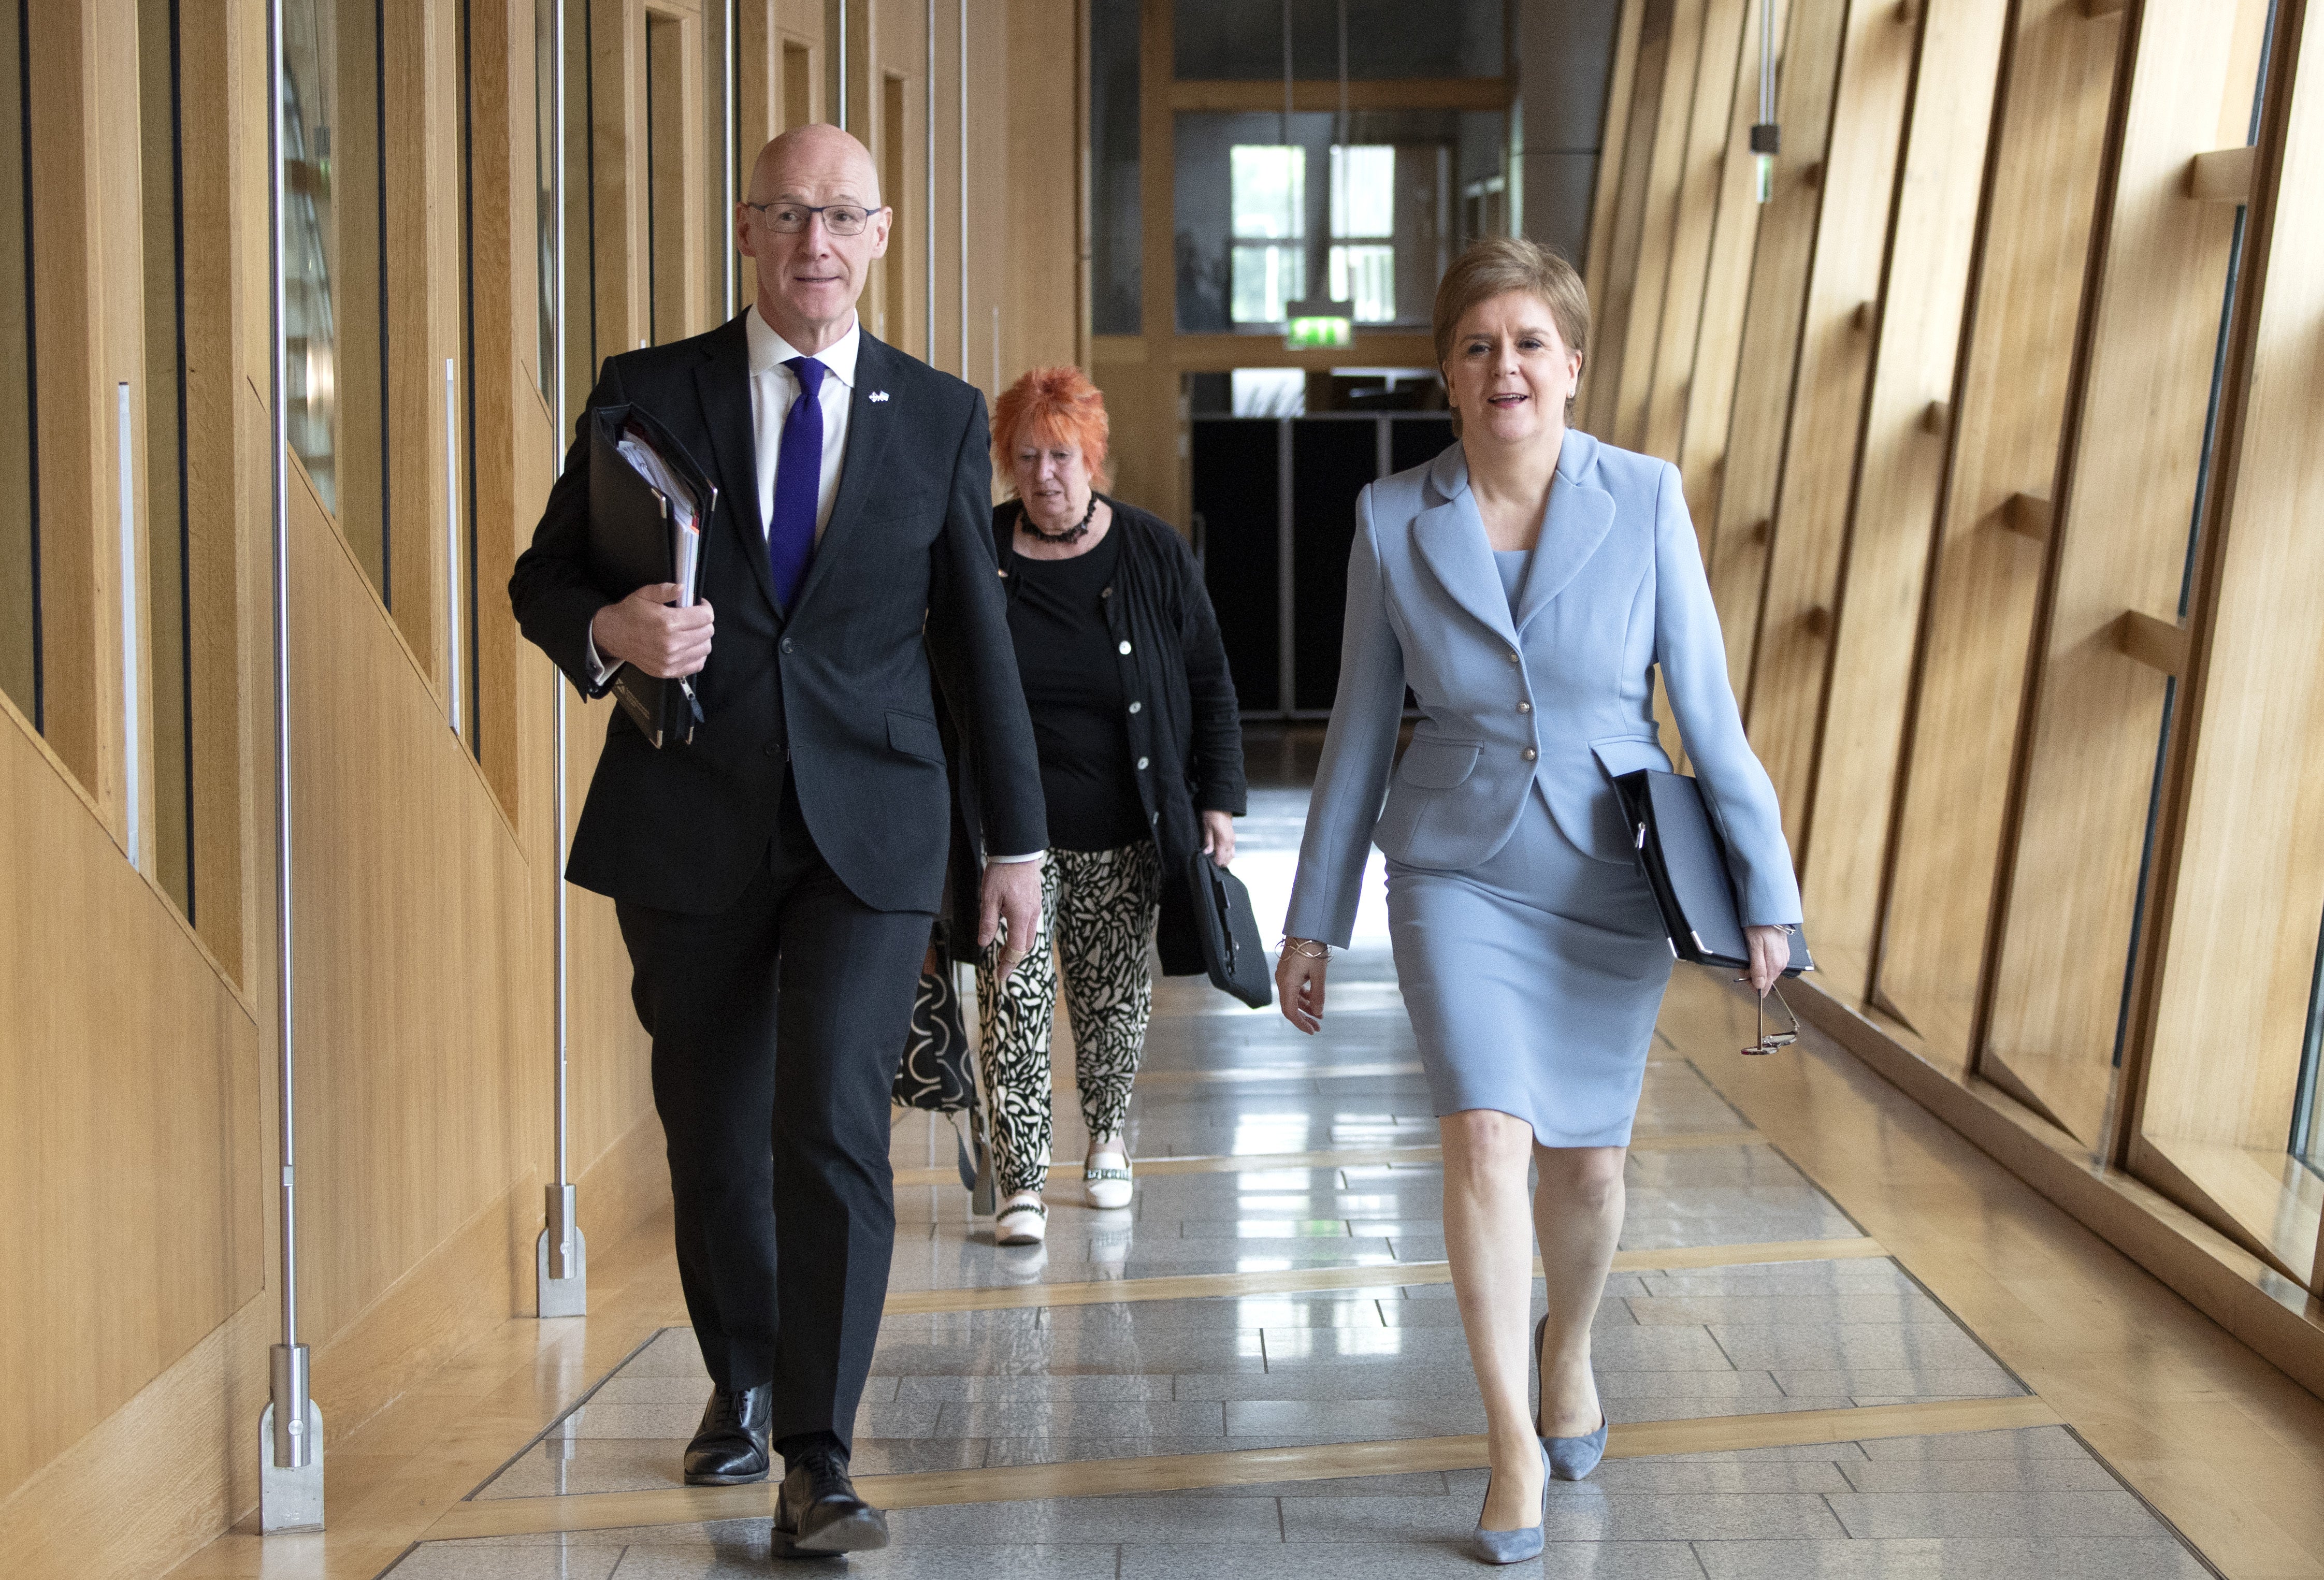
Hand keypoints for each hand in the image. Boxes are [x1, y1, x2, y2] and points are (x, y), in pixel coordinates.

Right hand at [591, 583, 713, 678]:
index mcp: (668, 623)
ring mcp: (670, 660)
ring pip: (705, 648)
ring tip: (692, 631)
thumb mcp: (644, 594)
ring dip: (702, 638)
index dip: (705, 608)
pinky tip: (689, 646)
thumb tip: (682, 588)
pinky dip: (697, 655)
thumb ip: (665, 590)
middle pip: (707, 632)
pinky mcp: (668, 671)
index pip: (705, 617)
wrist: (613, 635)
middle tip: (695, 617)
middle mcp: (671, 644)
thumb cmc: (630, 613)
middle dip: (704, 622)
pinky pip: (696, 664)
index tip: (700, 606)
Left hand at [979, 858, 1043, 973]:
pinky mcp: (1035, 901)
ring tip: (1003, 951)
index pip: (1016, 949)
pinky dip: (1021, 934)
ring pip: (1029, 935)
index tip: (1000, 976)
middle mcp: (1032, 915)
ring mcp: (1036, 908)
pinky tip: (1011, 930)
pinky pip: (1031, 924)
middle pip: (1025, 945)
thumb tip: (984, 943)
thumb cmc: (1002, 872)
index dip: (1008, 964)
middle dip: (1013, 958)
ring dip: (1017, 946)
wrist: (1018, 851)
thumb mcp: (988, 898)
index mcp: (1020, 917)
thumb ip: (988, 923)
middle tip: (1000, 965)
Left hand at [1200, 810, 1236, 865]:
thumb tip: (1206, 853)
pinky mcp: (1232, 837)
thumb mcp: (1207, 828)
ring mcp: (1232, 840)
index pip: (1221, 859)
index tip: (1207, 861)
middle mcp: (1230, 842)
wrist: (1221, 804)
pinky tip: (1219, 852)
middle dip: (1219, 862)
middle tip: (1210, 861)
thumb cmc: (1213, 814)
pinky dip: (1226, 854)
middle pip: (1227, 859)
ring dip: (1224, 859)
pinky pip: (1231, 850)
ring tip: (1214, 858)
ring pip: (1231, 856)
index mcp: (1224, 841)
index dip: (1214, 863)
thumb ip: (1208, 842)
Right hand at [1276, 941, 1327, 1033]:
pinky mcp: (1288, 971)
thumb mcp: (1319, 973)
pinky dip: (1303, 997)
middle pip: (1290, 1007)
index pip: (1290, 1011)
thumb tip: (1318, 1012)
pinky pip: (1294, 989)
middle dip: (1304, 1018)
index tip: (1312, 1030)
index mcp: (1287, 983)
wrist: (1306, 928)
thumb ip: (1318, 994)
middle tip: (1317, 1027)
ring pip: (1293, 998)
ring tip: (1318, 1015)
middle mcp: (1282, 981)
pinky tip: (1313, 1000)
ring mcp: (1284, 976)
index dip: (1300, 1023)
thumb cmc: (1312, 948)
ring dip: (1305, 1008)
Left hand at [1743, 925, 1790, 996]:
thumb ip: (1758, 967)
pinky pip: (1772, 964)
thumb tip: (1759, 986)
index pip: (1764, 986)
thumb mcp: (1754, 946)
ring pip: (1768, 972)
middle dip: (1752, 974)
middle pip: (1765, 979)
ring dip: (1757, 968)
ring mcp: (1783, 958)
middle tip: (1743, 963)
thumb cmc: (1759, 927)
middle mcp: (1781, 964)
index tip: (1743, 976)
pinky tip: (1757, 953)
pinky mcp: (1783, 953)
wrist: (1770, 911)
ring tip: (1749, 955)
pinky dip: (1763, 961)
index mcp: (1775, 965)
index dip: (1751, 984)